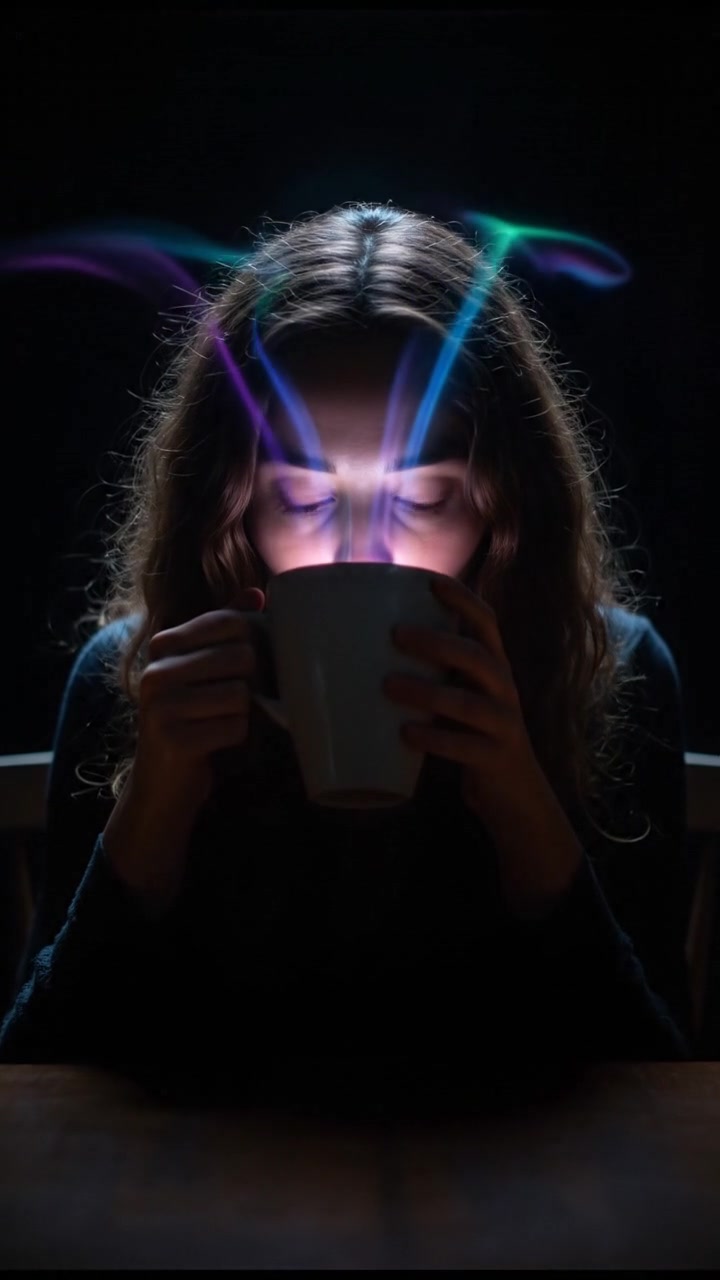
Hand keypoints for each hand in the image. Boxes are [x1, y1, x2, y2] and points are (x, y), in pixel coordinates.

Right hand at [134, 589, 266, 812]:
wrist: (162, 785)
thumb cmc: (191, 719)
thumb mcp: (200, 670)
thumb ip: (223, 630)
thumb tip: (257, 592)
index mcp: (162, 647)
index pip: (228, 621)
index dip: (254, 641)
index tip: (251, 666)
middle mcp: (156, 672)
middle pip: (241, 656)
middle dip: (254, 682)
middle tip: (243, 701)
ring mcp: (162, 707)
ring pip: (241, 694)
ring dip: (245, 714)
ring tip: (225, 722)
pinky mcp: (176, 740)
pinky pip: (235, 727)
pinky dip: (237, 737)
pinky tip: (219, 743)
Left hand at [382, 574, 543, 825]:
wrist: (512, 792)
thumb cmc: (470, 733)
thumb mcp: (459, 696)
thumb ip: (430, 674)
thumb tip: (357, 653)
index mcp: (493, 666)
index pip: (485, 622)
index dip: (462, 600)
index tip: (430, 582)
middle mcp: (504, 688)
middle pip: (478, 656)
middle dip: (437, 642)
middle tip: (395, 634)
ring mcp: (504, 724)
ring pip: (469, 703)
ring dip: (427, 692)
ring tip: (388, 686)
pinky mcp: (496, 757)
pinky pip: (466, 747)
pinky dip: (435, 740)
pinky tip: (406, 734)